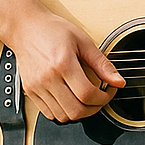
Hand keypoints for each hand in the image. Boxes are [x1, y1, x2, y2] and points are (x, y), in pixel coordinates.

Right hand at [2, 5, 123, 122]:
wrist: (26, 28)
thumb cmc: (53, 31)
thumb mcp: (84, 42)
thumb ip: (102, 65)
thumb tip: (119, 82)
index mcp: (63, 64)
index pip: (87, 95)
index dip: (104, 98)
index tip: (109, 91)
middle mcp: (47, 78)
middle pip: (76, 110)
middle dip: (94, 108)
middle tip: (101, 97)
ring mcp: (37, 87)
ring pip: (63, 116)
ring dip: (79, 112)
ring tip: (86, 98)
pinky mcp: (30, 91)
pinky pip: (49, 113)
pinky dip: (64, 112)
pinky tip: (71, 99)